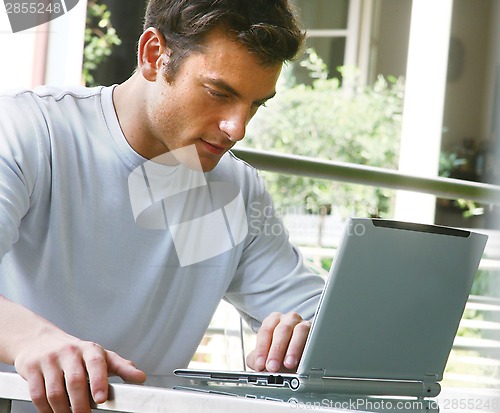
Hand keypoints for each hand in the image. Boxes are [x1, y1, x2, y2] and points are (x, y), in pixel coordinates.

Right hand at [14, 329, 145, 412]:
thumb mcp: (100, 356)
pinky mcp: (31, 369)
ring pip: (55, 392)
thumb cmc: (76, 352)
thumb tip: (140, 378)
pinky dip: (46, 410)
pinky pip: (38, 395)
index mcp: (90, 349)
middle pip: (75, 381)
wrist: (40, 340)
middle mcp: (70, 352)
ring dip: (63, 411)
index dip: (99, 381)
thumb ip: (121, 367)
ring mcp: (49, 360)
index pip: (96, 363)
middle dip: (81, 404)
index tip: (102, 398)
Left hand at [246, 311, 310, 372]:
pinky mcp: (314, 331)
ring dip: (293, 349)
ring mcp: (302, 323)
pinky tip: (304, 359)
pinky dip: (307, 348)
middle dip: (276, 351)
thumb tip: (256, 365)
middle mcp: (287, 319)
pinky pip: (313, 336)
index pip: (265, 332)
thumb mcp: (267, 355)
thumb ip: (257, 359)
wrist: (300, 356)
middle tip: (272, 367)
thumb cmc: (282, 354)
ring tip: (288, 365)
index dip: (261, 349)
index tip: (260, 365)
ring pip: (298, 331)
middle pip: (280, 331)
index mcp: (273, 321)